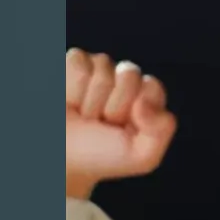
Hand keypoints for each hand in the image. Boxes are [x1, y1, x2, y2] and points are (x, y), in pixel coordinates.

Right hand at [66, 49, 176, 199]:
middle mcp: (122, 79)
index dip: (136, 109)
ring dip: (89, 99)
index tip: (122, 128)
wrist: (57, 159)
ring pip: (102, 66)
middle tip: (100, 124)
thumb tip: (144, 100)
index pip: (151, 86)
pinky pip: (77, 61)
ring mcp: (96, 70)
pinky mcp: (69, 65)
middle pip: (129, 73)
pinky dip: (71, 88)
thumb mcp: (141, 155)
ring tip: (82, 116)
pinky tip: (68, 103)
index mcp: (144, 97)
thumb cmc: (98, 156)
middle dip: (113, 105)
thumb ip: (161, 129)